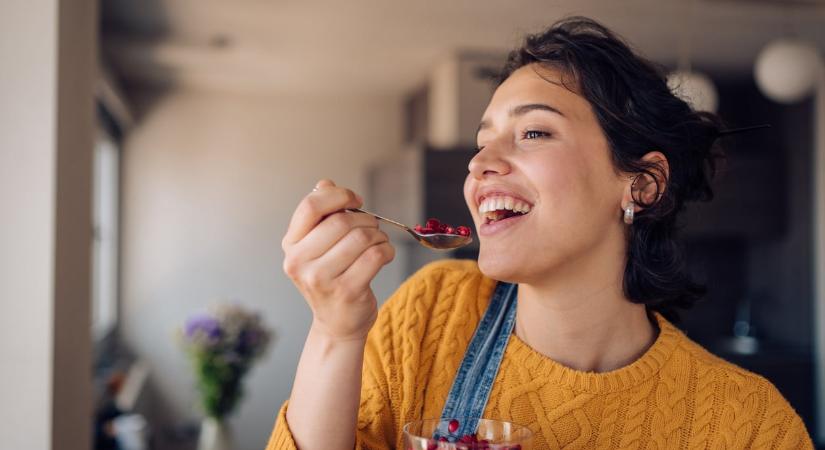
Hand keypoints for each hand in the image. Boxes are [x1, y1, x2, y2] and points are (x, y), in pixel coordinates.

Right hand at [282, 179, 394, 340]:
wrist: (337, 323)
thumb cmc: (330, 277)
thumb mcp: (317, 246)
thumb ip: (321, 214)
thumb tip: (325, 184)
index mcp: (291, 245)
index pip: (311, 206)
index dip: (338, 196)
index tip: (355, 200)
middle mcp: (299, 262)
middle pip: (341, 220)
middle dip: (365, 219)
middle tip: (372, 227)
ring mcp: (321, 279)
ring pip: (361, 237)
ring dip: (378, 235)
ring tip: (378, 242)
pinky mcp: (346, 291)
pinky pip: (375, 256)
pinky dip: (387, 250)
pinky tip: (384, 255)